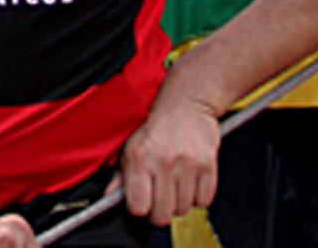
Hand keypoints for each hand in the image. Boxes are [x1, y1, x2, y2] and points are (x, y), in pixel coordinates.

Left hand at [120, 92, 219, 224]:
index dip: (139, 208)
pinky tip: (189, 181)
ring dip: (178, 202)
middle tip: (158, 198)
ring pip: (183, 210)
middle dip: (159, 211)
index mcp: (139, 158)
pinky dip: (197, 197)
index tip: (141, 202)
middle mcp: (163, 162)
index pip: (138, 206)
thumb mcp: (130, 144)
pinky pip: (203, 201)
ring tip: (174, 183)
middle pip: (162, 215)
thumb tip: (109, 196)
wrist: (186, 103)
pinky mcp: (208, 166)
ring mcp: (187, 166)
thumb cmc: (155, 122)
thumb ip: (120, 173)